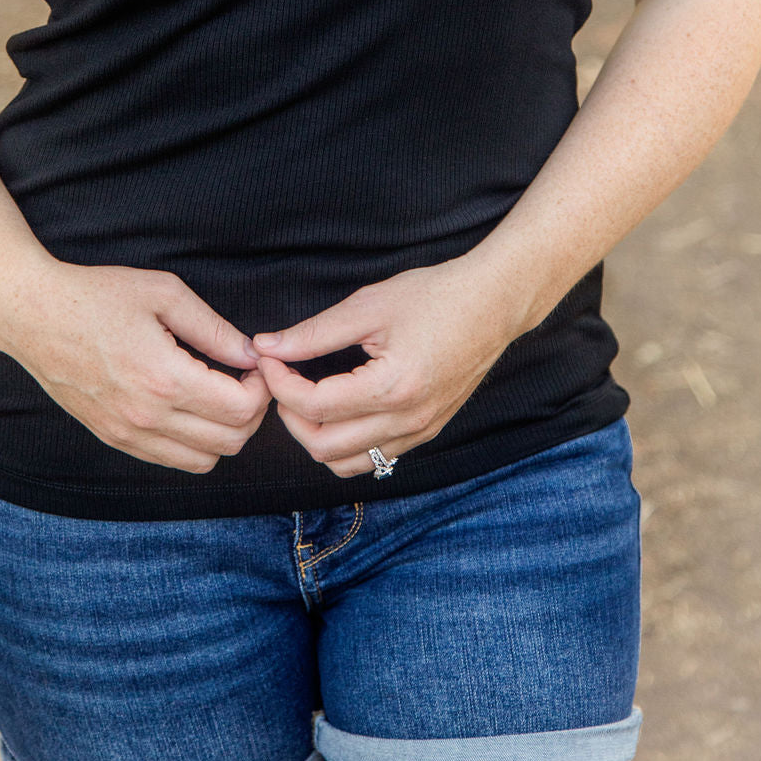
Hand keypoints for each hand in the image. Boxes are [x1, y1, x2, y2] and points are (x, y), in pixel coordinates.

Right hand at [3, 262, 271, 473]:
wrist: (32, 315)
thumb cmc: (97, 295)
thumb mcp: (164, 293)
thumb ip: (213, 328)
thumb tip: (250, 353)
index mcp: (165, 378)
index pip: (241, 409)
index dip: (262, 387)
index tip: (255, 363)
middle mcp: (148, 417)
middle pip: (231, 441)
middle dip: (252, 411)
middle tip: (244, 378)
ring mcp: (128, 434)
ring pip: (204, 461)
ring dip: (225, 432)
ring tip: (219, 394)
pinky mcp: (113, 439)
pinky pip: (170, 461)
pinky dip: (193, 444)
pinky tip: (189, 407)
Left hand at [251, 260, 520, 477]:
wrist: (493, 303)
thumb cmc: (434, 296)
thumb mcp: (368, 306)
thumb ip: (314, 332)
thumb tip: (267, 346)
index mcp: (391, 388)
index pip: (314, 406)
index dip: (279, 383)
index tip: (268, 357)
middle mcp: (407, 420)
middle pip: (324, 446)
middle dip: (290, 416)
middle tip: (281, 379)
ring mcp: (420, 431)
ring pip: (347, 464)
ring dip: (316, 437)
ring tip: (305, 398)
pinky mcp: (427, 431)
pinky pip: (375, 458)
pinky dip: (346, 444)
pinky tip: (338, 409)